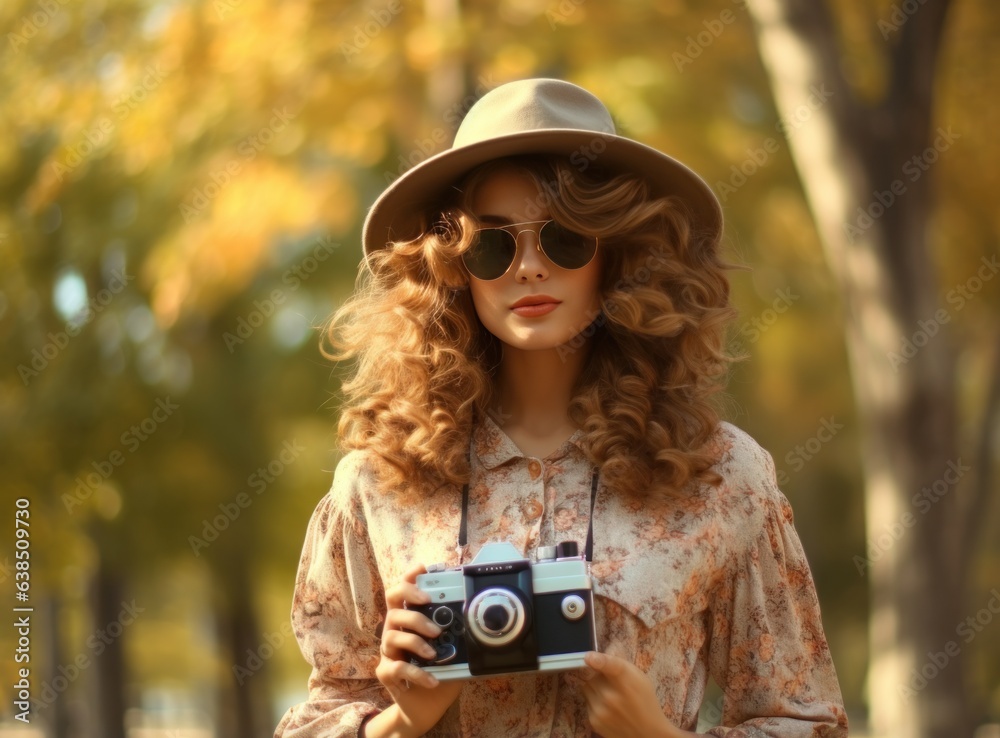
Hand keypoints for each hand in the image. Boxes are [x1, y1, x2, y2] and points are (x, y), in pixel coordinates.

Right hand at [364, 564, 463, 737]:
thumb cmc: (439, 670)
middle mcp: (396, 629)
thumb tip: (482, 622)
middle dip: (409, 596)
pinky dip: (417, 673)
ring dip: (416, 639)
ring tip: (434, 651)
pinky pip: (397, 668)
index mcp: (410, 618)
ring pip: (393, 634)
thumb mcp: (454, 648)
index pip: (403, 589)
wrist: (426, 706)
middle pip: (392, 601)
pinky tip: (432, 679)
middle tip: (427, 602)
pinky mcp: (386, 672)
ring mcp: (388, 650)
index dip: (410, 576)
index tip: (423, 568)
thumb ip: (460, 634)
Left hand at [580, 651, 694, 737]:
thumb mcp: (639, 678)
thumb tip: (610, 647)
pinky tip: (608, 707)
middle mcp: (612, 696)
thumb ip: (621, 662)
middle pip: (592, 674)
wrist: (647, 733)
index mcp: (626, 681)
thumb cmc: (645, 701)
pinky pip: (586, 701)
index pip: (610, 666)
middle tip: (611, 682)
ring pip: (586, 686)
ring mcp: (601, 710)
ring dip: (595, 687)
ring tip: (610, 695)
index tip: (588, 657)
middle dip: (598, 675)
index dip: (598, 660)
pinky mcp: (594, 721)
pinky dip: (594, 701)